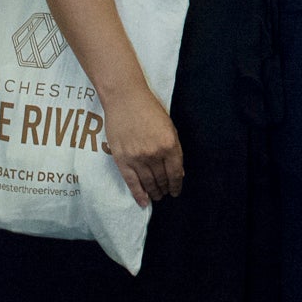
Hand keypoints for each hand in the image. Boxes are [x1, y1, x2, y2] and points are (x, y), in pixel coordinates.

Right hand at [102, 88, 182, 206]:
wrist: (125, 99)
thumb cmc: (149, 110)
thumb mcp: (169, 127)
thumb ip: (175, 150)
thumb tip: (178, 172)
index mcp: (169, 145)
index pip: (176, 173)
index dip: (177, 185)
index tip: (176, 191)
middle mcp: (154, 154)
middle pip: (162, 179)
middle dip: (165, 188)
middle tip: (165, 194)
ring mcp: (137, 158)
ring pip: (148, 183)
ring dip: (154, 192)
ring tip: (157, 196)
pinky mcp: (122, 159)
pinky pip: (131, 182)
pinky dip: (138, 194)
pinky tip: (144, 202)